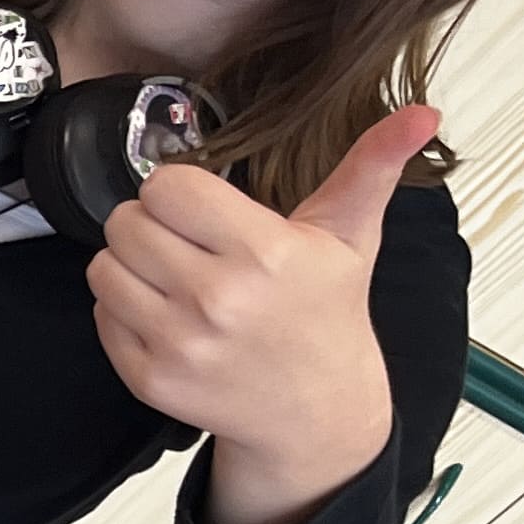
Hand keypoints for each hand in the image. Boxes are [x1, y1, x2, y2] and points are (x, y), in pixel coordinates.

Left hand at [89, 106, 429, 523]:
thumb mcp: (350, 236)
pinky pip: (101, 314)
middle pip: (126, 222)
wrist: (316, 410)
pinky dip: (123, 310)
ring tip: (175, 277)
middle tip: (187, 244)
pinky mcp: (149, 379)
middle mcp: (217, 299)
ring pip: (105, 267)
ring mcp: (179, 344)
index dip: (180, 190)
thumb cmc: (326, 312)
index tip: (201, 208)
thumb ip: (373, 166)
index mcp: (264, 254)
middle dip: (151, 224)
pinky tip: (167, 316)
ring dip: (130, 265)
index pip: (167, 187)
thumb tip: (423, 112)